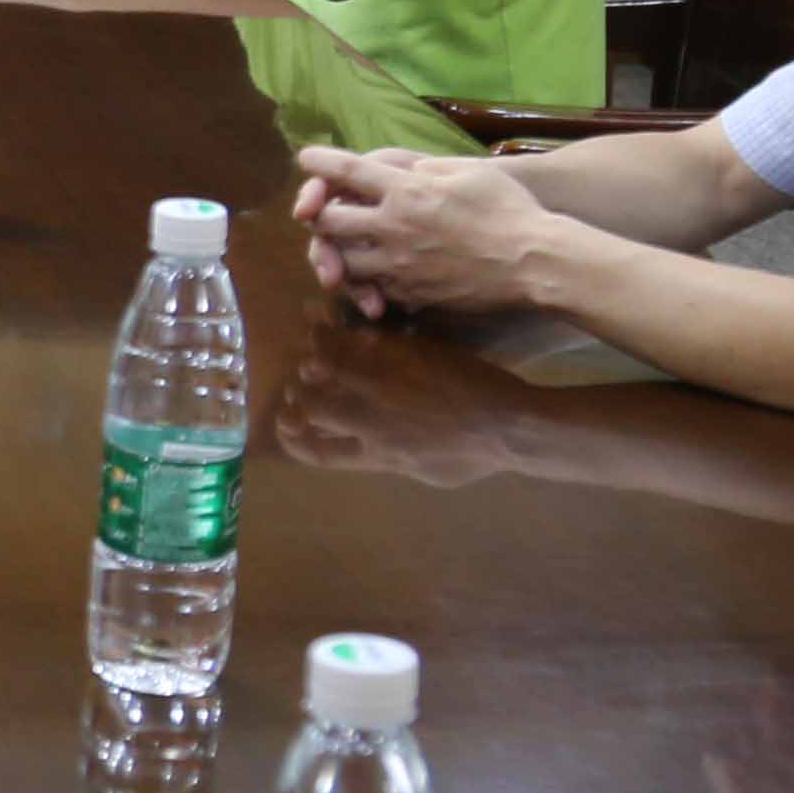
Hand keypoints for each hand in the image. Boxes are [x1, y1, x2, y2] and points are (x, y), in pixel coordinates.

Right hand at [266, 346, 523, 490]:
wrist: (508, 424)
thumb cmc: (475, 456)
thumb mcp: (428, 473)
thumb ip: (393, 460)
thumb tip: (375, 452)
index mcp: (376, 455)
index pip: (319, 452)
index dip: (294, 439)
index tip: (285, 427)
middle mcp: (370, 421)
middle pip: (314, 407)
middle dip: (297, 395)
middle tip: (296, 382)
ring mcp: (384, 385)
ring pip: (328, 367)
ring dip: (311, 355)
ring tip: (304, 343)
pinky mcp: (400, 355)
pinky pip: (358, 341)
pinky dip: (338, 330)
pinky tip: (326, 319)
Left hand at [292, 143, 555, 317]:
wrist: (533, 263)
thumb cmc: (508, 209)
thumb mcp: (467, 171)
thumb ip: (426, 169)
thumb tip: (403, 174)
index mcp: (405, 190)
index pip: (345, 171)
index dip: (319, 161)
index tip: (306, 156)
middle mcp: (393, 227)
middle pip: (327, 221)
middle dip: (317, 213)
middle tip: (319, 209)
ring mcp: (398, 266)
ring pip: (343, 261)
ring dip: (336, 251)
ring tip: (342, 244)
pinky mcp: (410, 294)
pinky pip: (373, 287)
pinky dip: (367, 280)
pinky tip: (376, 272)